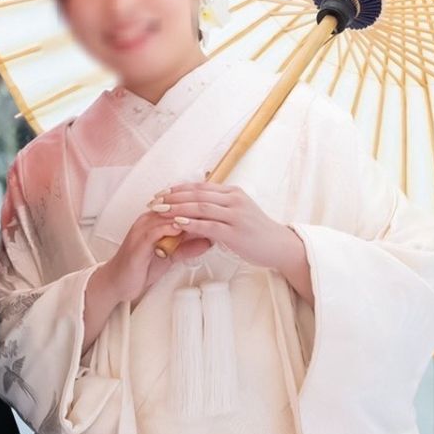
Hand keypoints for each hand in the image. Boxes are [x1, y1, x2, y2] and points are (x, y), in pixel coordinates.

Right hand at [83, 206, 209, 348]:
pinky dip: (169, 229)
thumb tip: (210, 241)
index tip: (218, 207)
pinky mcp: (137, 243)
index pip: (179, 206)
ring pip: (166, 216)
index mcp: (155, 220)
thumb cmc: (142, 267)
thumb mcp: (171, 256)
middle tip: (216, 208)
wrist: (118, 282)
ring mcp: (141, 230)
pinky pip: (154, 232)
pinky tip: (182, 228)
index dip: (199, 205)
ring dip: (185, 216)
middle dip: (196, 207)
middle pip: (174, 207)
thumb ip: (188, 247)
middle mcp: (147, 221)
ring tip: (204, 216)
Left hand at [158, 182, 311, 298]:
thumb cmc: (256, 233)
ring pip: (201, 207)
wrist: (280, 247)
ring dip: (177, 208)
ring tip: (159, 211)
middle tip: (153, 201)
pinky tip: (177, 223)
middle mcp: (234, 200)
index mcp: (233, 193)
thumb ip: (218, 208)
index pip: (200, 186)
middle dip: (172, 197)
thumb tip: (193, 208)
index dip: (178, 188)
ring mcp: (236, 215)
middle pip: (197, 194)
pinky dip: (192, 223)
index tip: (160, 192)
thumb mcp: (237, 214)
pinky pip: (209, 225)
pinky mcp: (236, 232)